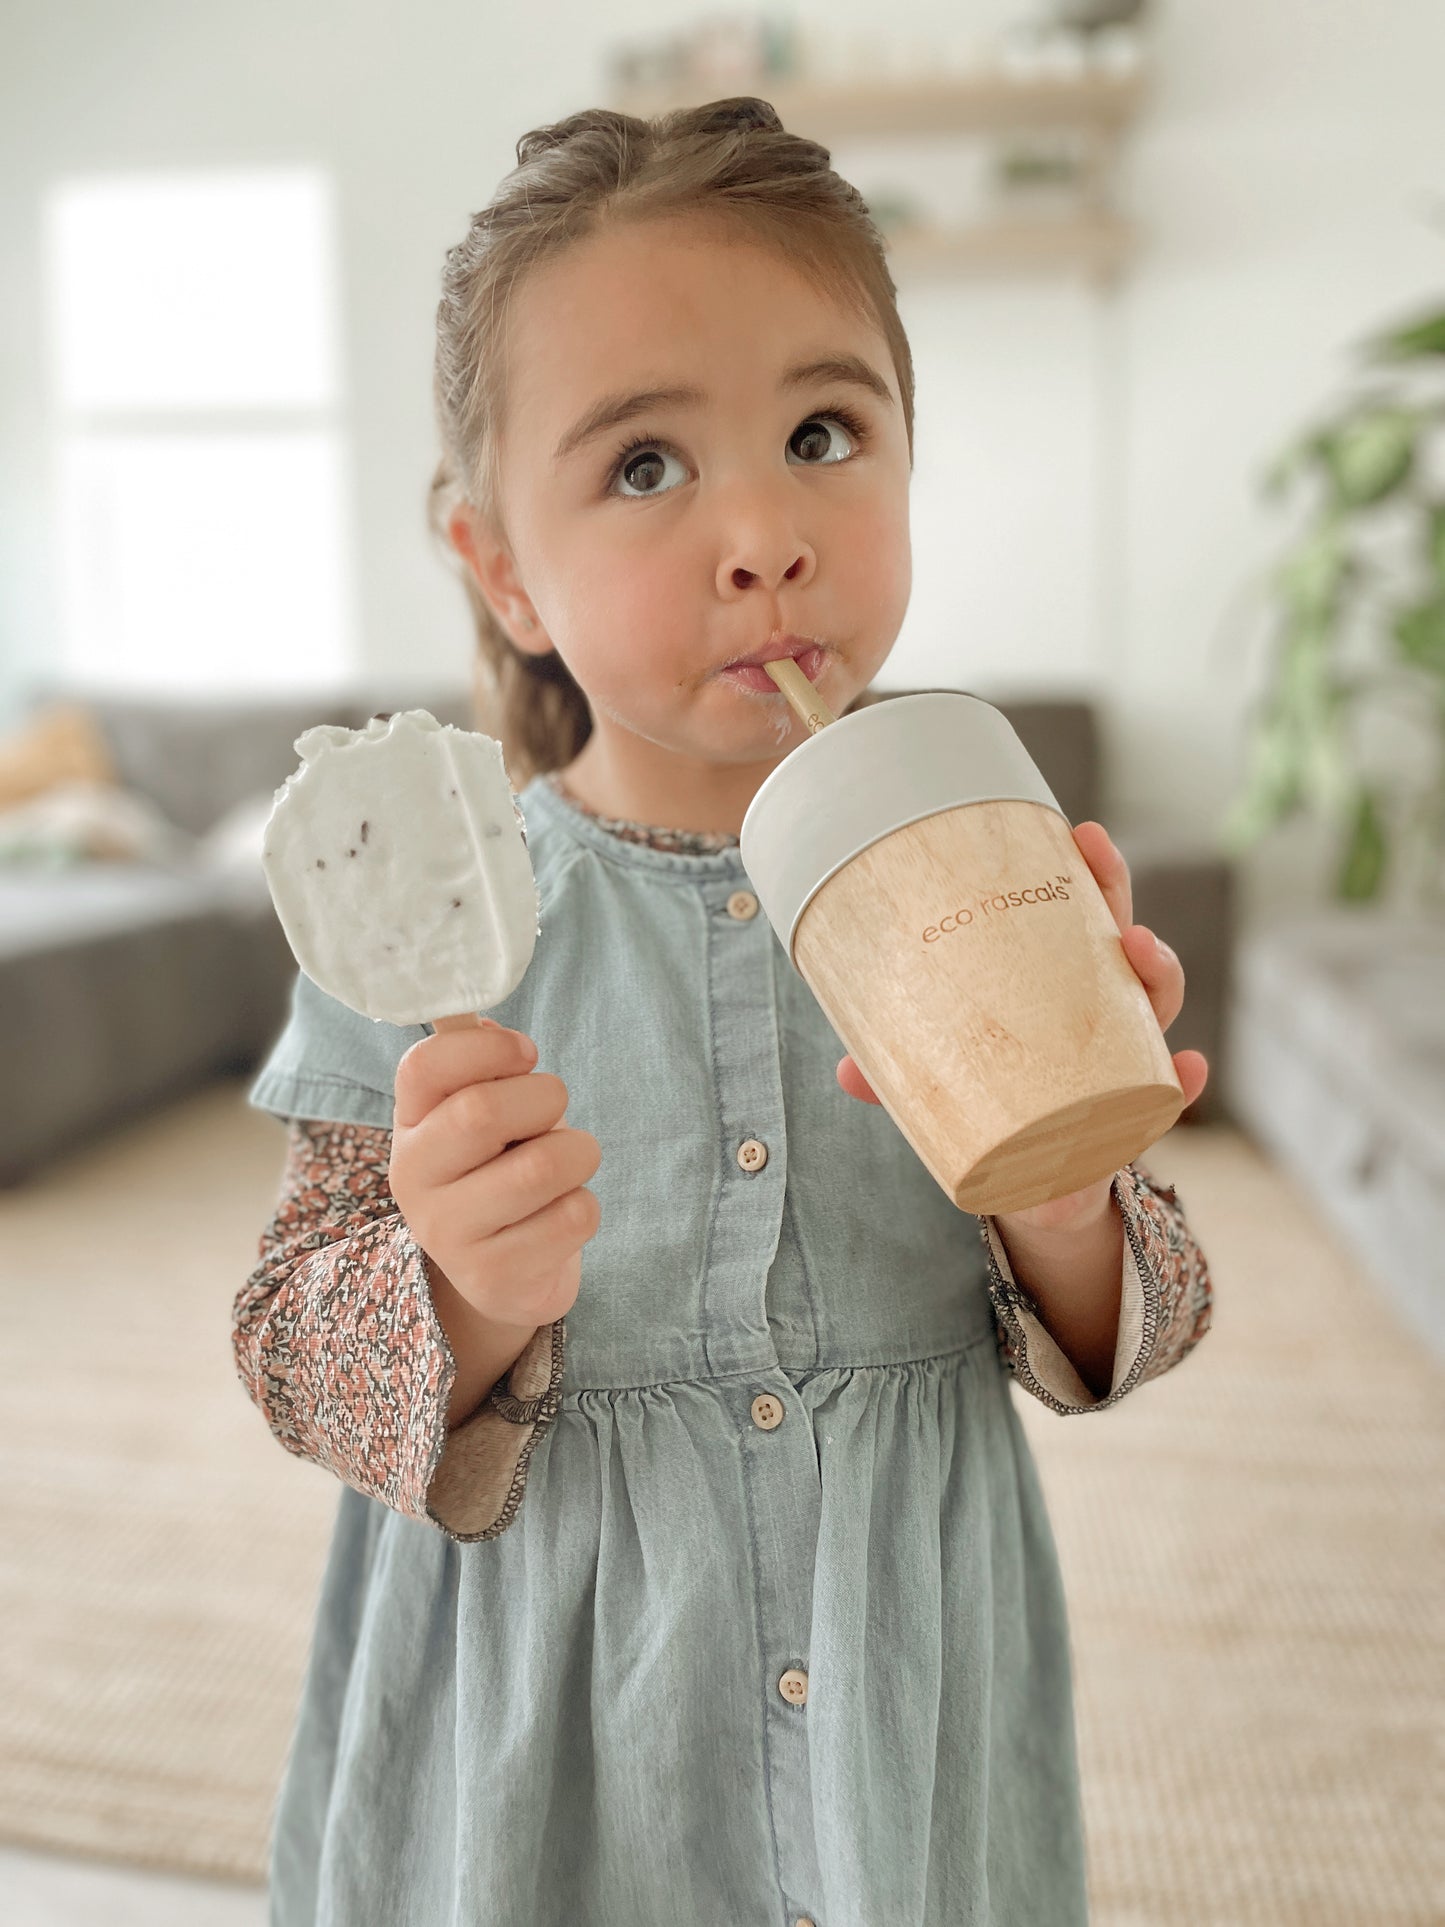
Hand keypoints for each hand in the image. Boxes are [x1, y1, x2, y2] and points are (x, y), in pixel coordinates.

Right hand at [390, 1019, 601, 1328]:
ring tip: (569, 1164)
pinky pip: (571, 1217)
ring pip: (540, 1168)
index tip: (525, 1054)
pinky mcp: (494, 1277)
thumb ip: (481, 1068)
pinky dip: (585, 1205)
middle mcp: (414, 1180)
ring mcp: (449, 1235)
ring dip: (578, 1153)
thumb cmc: (500, 1172)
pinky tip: (562, 1214)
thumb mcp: (479, 1117)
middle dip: (544, 1098)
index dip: (486, 1047)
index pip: (423, 1066)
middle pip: (482, 1112)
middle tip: (553, 1111)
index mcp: (409, 1125)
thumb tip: (484, 1023)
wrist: (504, 1276)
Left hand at [836, 820, 1208, 1233]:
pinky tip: (1187, 1069)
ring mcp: (1123, 1059)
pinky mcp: (1135, 1113)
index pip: (1073, 916)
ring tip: (1139, 950)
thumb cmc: (991, 1111)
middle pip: (1116, 936)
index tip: (1078, 833)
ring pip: (1152, 1002)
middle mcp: (1096, 1011)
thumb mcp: (941, 1086)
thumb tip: (846, 1071)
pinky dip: (1182, 1081)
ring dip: (1156, 969)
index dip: (1082, 873)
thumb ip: (900, 1079)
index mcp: (1052, 986)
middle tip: (1095, 854)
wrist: (1035, 1188)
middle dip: (1112, 890)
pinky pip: (1168, 1092)